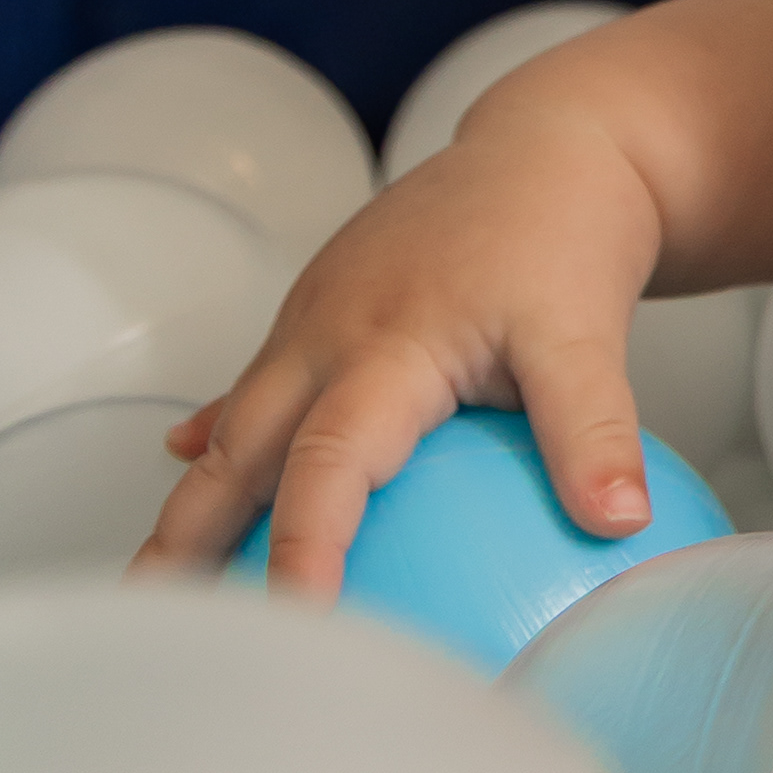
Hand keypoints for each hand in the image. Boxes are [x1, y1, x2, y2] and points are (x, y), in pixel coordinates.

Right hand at [127, 110, 667, 595]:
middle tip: (154, 626)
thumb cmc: (568, 236)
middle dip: (189, 539)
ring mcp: (314, 319)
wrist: (551, 146)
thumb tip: (618, 522)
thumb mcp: (588, 332)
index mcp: (387, 347)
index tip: (294, 622)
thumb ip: (594, 428)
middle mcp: (328, 334)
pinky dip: (225, 430)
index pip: (330, 463)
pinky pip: (260, 383)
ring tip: (156, 580)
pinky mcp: (319, 311)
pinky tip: (191, 462)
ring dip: (194, 500)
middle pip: (244, 453)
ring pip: (239, 423)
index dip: (306, 544)